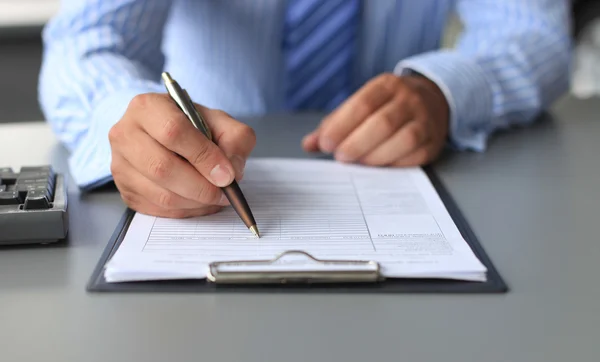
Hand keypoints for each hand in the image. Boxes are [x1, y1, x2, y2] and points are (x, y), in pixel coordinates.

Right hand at [108, 93, 255, 217]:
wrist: (164, 135)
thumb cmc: (192, 126)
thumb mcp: (219, 121)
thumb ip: (235, 138)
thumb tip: (232, 170)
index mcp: (148, 107)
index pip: (173, 131)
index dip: (203, 156)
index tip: (226, 174)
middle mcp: (125, 133)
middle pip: (162, 167)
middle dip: (201, 186)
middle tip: (224, 192)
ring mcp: (120, 164)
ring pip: (160, 194)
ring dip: (195, 202)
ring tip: (215, 197)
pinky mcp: (125, 190)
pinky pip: (158, 209)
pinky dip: (185, 211)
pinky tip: (200, 202)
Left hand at [302, 73, 449, 166]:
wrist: (432, 101)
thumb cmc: (385, 107)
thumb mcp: (361, 105)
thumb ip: (333, 124)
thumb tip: (308, 145)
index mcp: (387, 85)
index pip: (362, 104)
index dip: (341, 126)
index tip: (325, 144)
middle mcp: (409, 99)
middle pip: (382, 123)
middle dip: (356, 143)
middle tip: (340, 157)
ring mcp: (425, 120)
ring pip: (403, 140)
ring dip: (375, 156)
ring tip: (358, 162)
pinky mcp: (433, 142)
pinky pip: (414, 156)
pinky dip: (393, 163)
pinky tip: (378, 166)